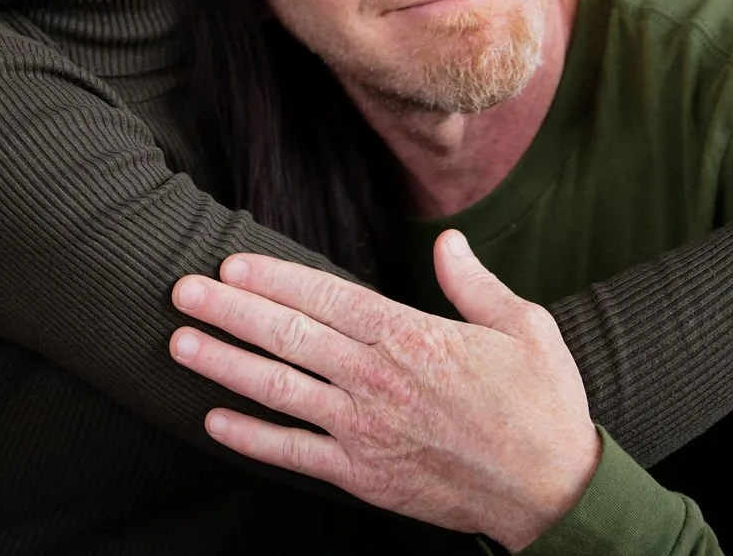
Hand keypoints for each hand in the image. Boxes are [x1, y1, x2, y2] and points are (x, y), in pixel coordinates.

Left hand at [169, 232, 597, 549]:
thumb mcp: (524, 326)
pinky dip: (250, 438)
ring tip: (180, 342)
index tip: (231, 263)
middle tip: (182, 290)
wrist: (553, 491)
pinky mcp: (363, 475)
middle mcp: (376, 379)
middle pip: (287, 335)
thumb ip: (474, 283)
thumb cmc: (543, 405)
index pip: (324, 295)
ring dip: (224, 364)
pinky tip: (214, 421)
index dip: (272, 277)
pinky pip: (294, 454)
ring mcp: (364, 429)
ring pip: (278, 389)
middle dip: (230, 310)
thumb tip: (449, 242)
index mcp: (410, 336)